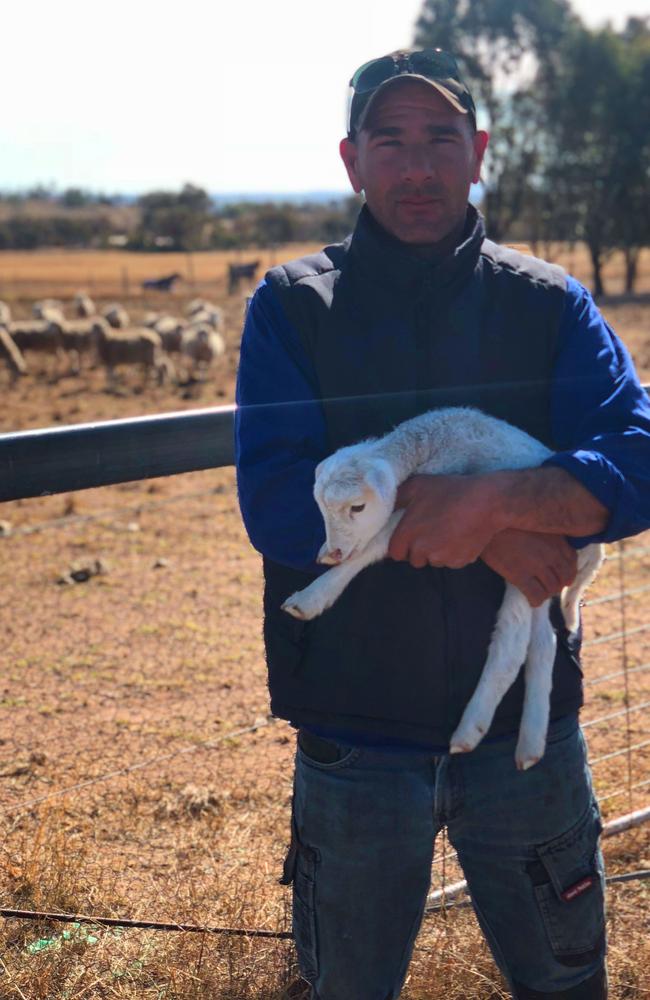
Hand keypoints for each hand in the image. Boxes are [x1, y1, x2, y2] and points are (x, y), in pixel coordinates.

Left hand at [388, 474, 502, 568]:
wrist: (487, 502)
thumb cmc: (451, 490)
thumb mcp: (418, 485)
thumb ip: (396, 497)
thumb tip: (382, 505)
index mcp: (407, 534)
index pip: (395, 553)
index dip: (402, 544)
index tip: (411, 534)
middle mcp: (421, 550)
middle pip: (414, 559)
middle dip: (419, 549)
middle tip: (431, 530)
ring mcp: (441, 558)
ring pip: (433, 561)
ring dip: (436, 552)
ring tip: (447, 530)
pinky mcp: (459, 562)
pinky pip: (451, 562)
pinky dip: (453, 553)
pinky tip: (459, 535)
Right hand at [481, 528, 577, 605]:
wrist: (485, 521)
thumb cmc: (508, 520)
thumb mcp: (534, 521)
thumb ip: (548, 533)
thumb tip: (554, 549)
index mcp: (555, 538)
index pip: (572, 561)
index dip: (568, 571)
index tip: (560, 575)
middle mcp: (550, 553)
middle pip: (564, 578)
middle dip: (558, 584)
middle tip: (548, 585)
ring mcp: (536, 565)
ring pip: (551, 589)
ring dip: (546, 593)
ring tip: (538, 590)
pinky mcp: (519, 575)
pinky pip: (536, 595)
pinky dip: (536, 600)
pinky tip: (531, 599)